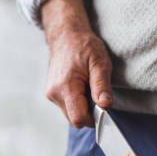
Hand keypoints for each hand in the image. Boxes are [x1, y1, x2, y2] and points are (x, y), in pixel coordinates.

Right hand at [41, 0, 112, 127]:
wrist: (66, 36)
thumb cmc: (83, 46)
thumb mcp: (99, 62)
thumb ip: (101, 85)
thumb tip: (105, 105)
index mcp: (66, 86)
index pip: (78, 118)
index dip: (94, 118)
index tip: (102, 107)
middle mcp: (54, 93)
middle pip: (74, 119)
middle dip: (88, 112)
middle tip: (96, 93)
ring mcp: (51, 94)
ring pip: (71, 114)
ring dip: (82, 106)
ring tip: (87, 87)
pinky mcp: (52, 94)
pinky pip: (67, 107)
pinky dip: (77, 102)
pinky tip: (80, 86)